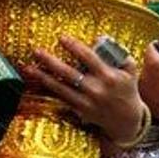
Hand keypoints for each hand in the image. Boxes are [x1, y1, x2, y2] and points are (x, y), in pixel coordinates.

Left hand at [24, 35, 143, 142]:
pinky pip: (62, 97)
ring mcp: (86, 101)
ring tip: (28, 67)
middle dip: (51, 61)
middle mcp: (96, 89)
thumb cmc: (128, 89)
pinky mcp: (80, 110)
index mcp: (108, 76)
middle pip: (69, 73)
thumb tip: (101, 38)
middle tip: (36, 51)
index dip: (74, 47)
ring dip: (43, 76)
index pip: (88, 58)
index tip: (61, 37)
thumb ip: (119, 53)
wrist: (126, 120)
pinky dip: (49, 89)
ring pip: (61, 87)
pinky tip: (38, 80)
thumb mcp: (130, 69)